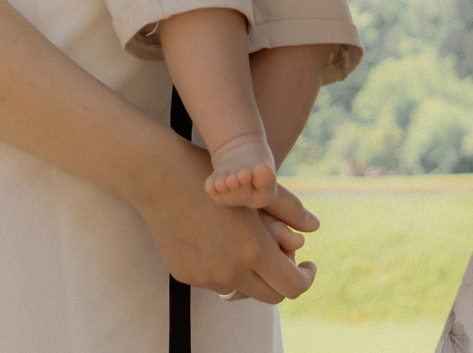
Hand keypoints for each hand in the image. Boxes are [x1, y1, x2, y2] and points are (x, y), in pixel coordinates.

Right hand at [129, 136, 319, 301]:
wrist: (158, 176)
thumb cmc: (210, 176)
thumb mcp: (253, 190)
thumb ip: (289, 210)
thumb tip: (314, 227)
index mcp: (252, 250)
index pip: (293, 286)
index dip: (306, 277)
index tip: (306, 264)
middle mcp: (229, 270)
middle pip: (271, 296)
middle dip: (281, 278)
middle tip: (281, 256)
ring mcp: (205, 276)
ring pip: (241, 289)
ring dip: (250, 274)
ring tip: (245, 244)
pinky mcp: (186, 274)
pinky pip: (215, 281)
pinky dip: (223, 268)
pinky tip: (216, 240)